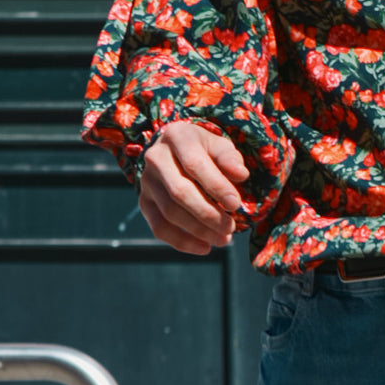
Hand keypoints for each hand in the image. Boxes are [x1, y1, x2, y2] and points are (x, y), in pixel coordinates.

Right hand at [139, 121, 248, 254]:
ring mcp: (146, 181)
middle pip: (180, 192)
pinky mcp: (143, 202)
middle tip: (231, 228)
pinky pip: (159, 227)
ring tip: (223, 239)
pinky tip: (204, 247)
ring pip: (170, 213)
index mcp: (177, 136)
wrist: (177, 150)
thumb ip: (230, 158)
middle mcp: (155, 157)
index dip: (216, 186)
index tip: (236, 204)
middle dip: (208, 214)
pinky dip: (182, 241)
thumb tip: (241, 176)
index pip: (195, 165)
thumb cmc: (205, 149)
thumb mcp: (219, 145)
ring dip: (198, 231)